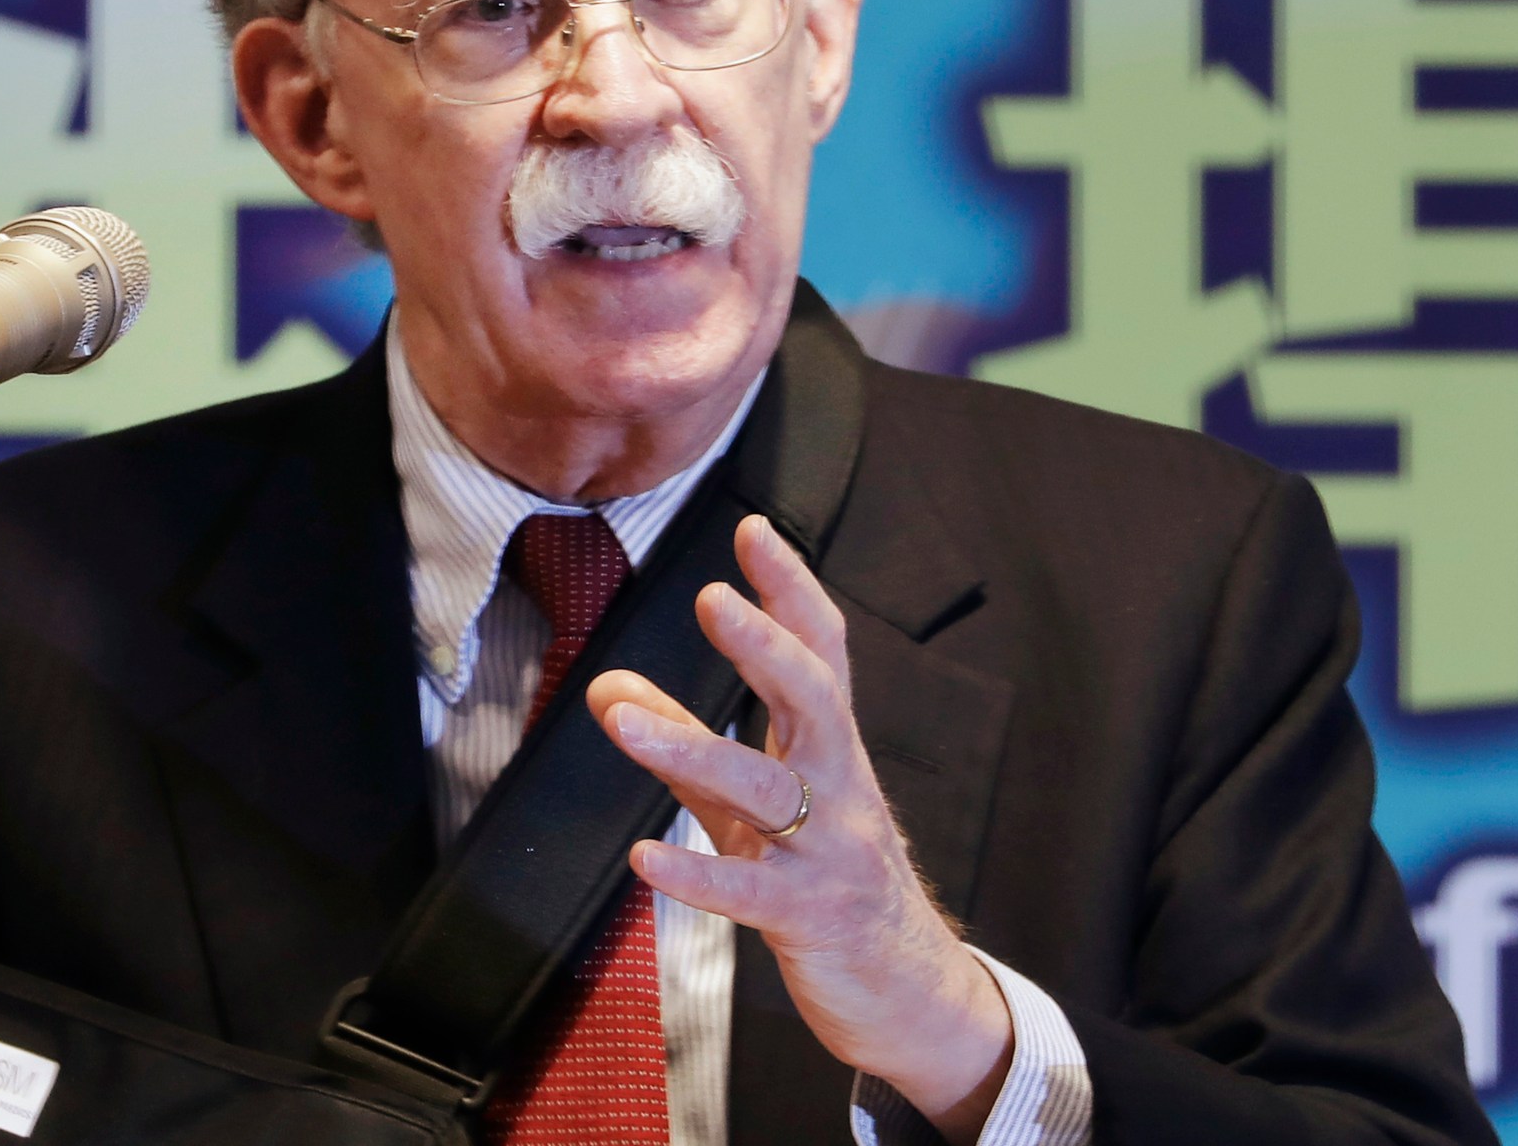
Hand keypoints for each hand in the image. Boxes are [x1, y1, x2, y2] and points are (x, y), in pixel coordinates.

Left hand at [583, 515, 1015, 1142]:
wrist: (909, 989)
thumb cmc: (826, 879)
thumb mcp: (752, 805)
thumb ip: (685, 744)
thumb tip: (608, 687)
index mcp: (828, 749)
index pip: (821, 652)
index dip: (791, 589)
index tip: (753, 528)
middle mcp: (840, 786)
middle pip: (815, 699)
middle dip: (765, 646)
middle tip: (711, 597)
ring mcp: (830, 852)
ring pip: (769, 790)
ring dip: (693, 749)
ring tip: (622, 720)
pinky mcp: (810, 917)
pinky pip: (751, 892)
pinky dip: (697, 875)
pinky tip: (645, 859)